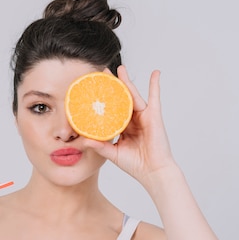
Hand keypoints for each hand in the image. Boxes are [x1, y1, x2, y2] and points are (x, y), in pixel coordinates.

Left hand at [85, 65, 176, 184]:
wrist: (152, 172)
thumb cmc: (135, 164)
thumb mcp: (112, 153)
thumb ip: (99, 146)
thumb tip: (83, 140)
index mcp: (122, 127)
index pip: (110, 110)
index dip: (103, 100)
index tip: (92, 91)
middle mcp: (132, 120)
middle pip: (121, 98)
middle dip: (112, 86)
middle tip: (102, 73)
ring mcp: (143, 116)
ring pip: (133, 95)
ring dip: (127, 81)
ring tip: (120, 68)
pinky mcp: (153, 116)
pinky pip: (154, 96)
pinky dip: (155, 84)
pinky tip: (155, 73)